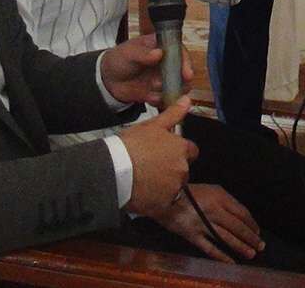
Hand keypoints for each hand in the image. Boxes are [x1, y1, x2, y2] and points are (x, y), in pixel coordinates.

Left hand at [100, 33, 193, 105]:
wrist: (107, 80)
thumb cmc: (119, 59)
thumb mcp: (129, 53)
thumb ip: (143, 53)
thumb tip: (159, 53)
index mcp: (161, 47)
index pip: (179, 53)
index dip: (186, 63)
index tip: (187, 73)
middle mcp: (165, 63)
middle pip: (182, 71)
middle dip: (182, 81)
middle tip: (177, 87)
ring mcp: (162, 78)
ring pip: (177, 87)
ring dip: (170, 92)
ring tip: (156, 92)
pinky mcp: (157, 92)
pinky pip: (165, 99)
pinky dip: (159, 100)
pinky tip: (149, 98)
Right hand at [119, 98, 197, 216]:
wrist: (113, 169)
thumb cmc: (131, 145)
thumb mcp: (152, 125)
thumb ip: (173, 114)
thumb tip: (188, 100)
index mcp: (181, 149)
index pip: (191, 151)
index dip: (179, 152)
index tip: (166, 153)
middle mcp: (182, 168)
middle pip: (182, 170)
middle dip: (171, 169)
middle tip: (151, 167)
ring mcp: (174, 188)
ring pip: (174, 187)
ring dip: (165, 185)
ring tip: (145, 180)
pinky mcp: (164, 204)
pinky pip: (165, 203)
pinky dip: (157, 200)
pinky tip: (144, 194)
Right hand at [150, 183, 263, 261]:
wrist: (164, 196)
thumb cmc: (189, 191)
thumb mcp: (211, 189)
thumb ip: (225, 200)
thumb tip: (240, 215)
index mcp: (221, 197)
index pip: (242, 213)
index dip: (252, 224)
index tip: (258, 232)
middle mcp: (215, 210)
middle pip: (237, 226)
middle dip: (251, 237)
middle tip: (260, 246)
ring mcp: (203, 224)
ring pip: (227, 238)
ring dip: (240, 247)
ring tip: (251, 254)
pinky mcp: (192, 235)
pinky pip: (209, 248)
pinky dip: (221, 256)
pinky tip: (231, 262)